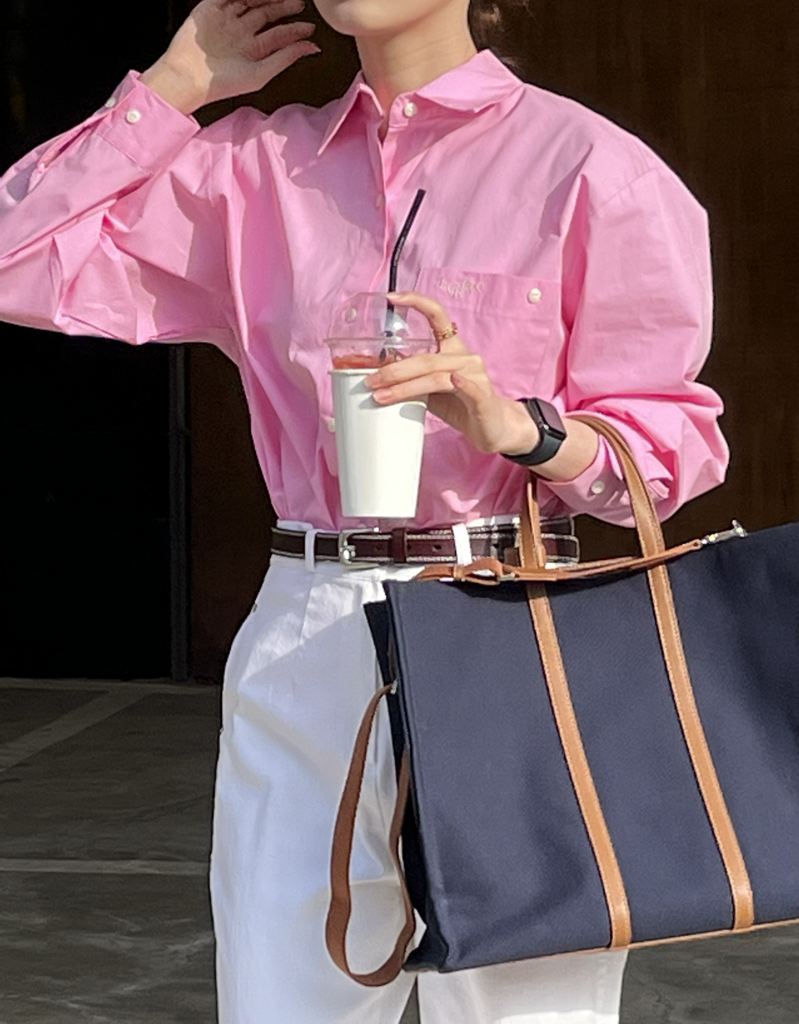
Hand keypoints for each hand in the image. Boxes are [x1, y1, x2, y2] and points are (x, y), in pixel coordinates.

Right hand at [141, 0, 318, 113]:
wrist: (189, 77)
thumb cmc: (222, 83)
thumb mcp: (261, 73)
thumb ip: (286, 58)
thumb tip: (313, 48)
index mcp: (252, 50)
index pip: (278, 36)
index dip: (295, 31)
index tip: (311, 27)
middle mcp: (241, 33)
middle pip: (267, 13)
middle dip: (283, 6)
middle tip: (299, 2)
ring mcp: (226, 19)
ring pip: (250, 0)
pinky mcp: (211, 7)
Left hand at [366, 291, 540, 456]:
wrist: (493, 428)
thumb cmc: (460, 406)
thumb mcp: (431, 390)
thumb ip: (412, 379)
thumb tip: (377, 376)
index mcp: (452, 349)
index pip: (436, 317)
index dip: (416, 302)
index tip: (392, 297)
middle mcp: (465, 357)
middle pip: (426, 358)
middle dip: (394, 370)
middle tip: (370, 381)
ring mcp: (475, 376)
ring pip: (437, 376)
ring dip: (406, 387)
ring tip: (382, 396)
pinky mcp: (483, 397)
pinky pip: (470, 387)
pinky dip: (461, 383)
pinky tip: (453, 379)